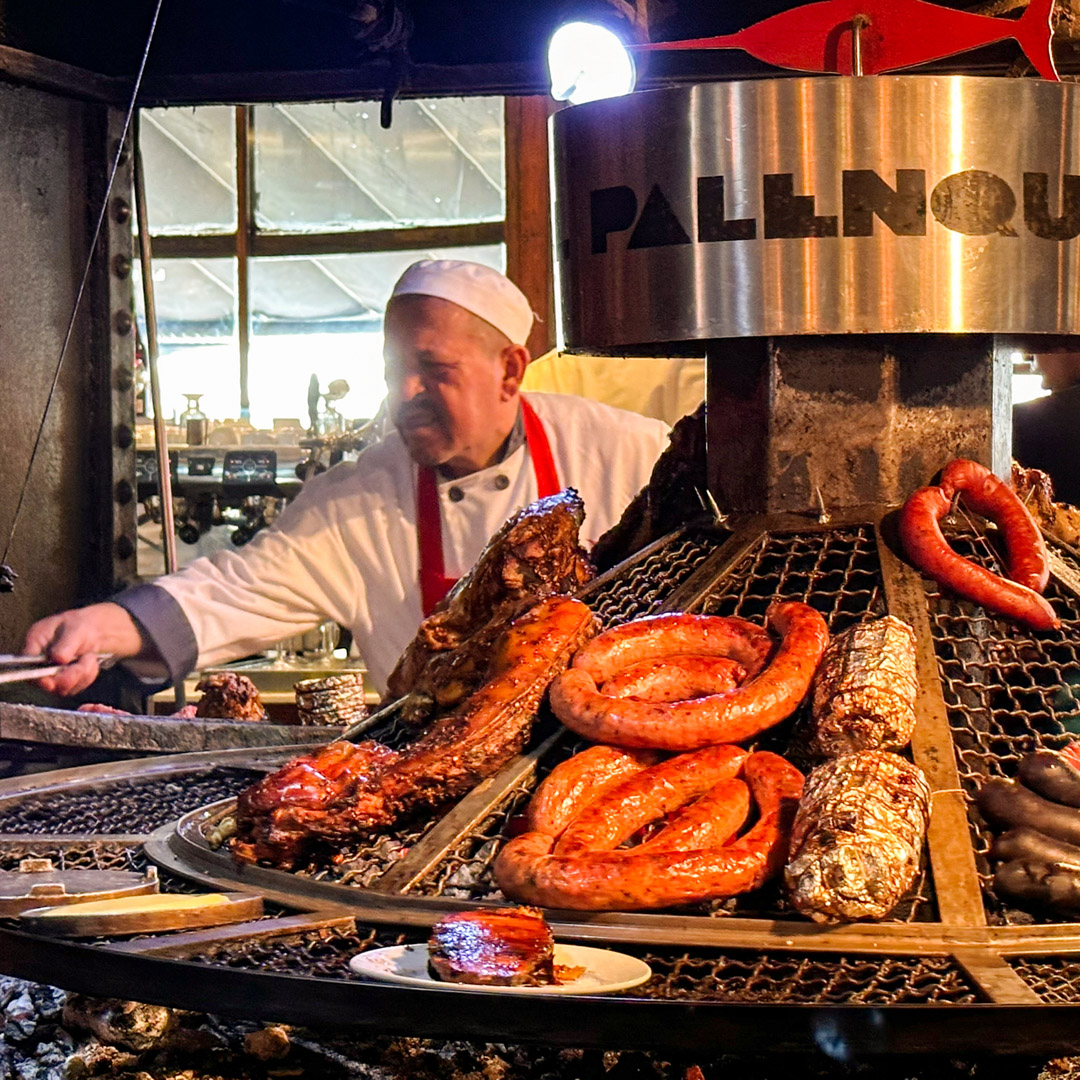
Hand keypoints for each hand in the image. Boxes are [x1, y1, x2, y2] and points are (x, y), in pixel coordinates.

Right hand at [23, 603, 143, 695]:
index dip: (36, 675)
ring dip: (81, 674)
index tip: (49, 682)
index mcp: (35, 642)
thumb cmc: (81, 626)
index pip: (28, 663)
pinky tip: (90, 661)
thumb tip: (58, 659)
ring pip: (62, 688)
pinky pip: (76, 688)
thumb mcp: (75, 629)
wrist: (95, 633)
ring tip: (89, 656)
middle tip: (84, 662)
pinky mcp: (64, 683)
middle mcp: (38, 662)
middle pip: (44, 682)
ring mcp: (50, 674)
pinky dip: (87, 676)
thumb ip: (65, 644)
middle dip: (67, 676)